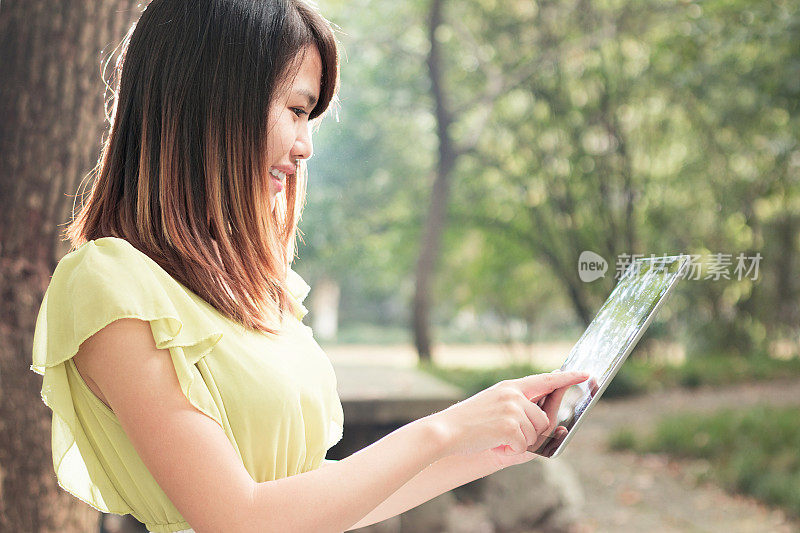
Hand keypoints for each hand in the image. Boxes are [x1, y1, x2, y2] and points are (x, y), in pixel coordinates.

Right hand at [424, 371, 589, 462]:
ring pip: (535, 434)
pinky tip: (495, 443)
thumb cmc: (467, 422)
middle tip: (507, 435)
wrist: (446, 430)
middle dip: (531, 432)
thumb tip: (546, 423)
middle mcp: (514, 395)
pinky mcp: (510, 426)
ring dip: (520, 441)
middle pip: (543, 419)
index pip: (545, 380)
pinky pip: (524, 445)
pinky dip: (512, 449)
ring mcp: (513, 409)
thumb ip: (517, 407)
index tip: (585, 374)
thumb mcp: (493, 405)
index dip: (567, 377)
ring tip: (496, 437)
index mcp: (510, 387)